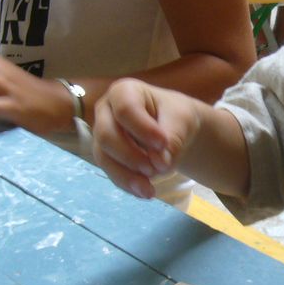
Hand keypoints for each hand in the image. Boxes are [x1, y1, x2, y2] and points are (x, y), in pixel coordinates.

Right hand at [92, 78, 200, 199]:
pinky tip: (145, 192)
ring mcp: (102, 134)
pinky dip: (128, 184)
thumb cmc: (175, 116)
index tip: (163, 144)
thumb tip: (159, 163)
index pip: (125, 109)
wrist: (173, 128)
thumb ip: (172, 137)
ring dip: (127, 175)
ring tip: (150, 190)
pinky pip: (110, 172)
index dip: (142, 129)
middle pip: (107, 135)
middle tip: (158, 167)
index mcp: (124, 92)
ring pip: (104, 157)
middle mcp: (106, 111)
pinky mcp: (106, 156)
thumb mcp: (182, 120)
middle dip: (131, 155)